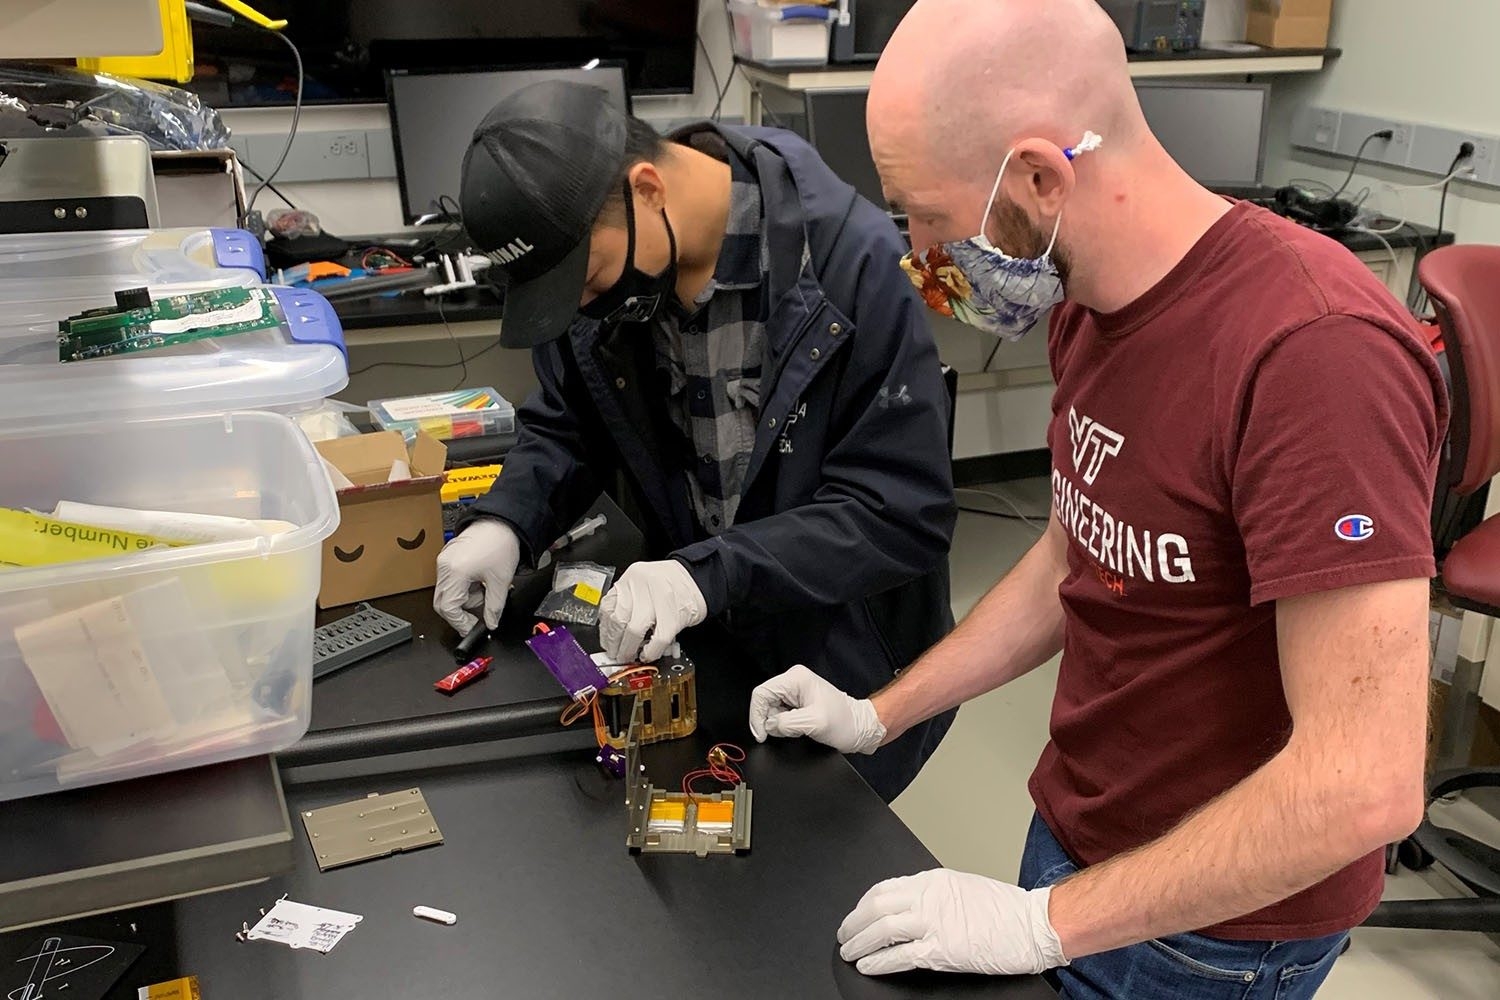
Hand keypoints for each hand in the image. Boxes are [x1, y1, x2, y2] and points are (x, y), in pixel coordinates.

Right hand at [433, 519, 521, 633]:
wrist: (502, 521)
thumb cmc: (501, 543)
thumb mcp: (500, 581)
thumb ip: (494, 607)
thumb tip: (490, 622)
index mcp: (455, 572)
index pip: (448, 608)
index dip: (460, 622)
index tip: (472, 628)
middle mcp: (444, 566)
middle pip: (443, 602)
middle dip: (461, 611)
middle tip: (478, 615)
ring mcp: (444, 561)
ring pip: (448, 592)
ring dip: (466, 598)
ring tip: (485, 589)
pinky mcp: (448, 557)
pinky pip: (451, 580)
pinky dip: (464, 587)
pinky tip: (479, 581)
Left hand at [598, 559, 706, 661]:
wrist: (700, 579)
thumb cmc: (672, 584)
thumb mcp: (643, 583)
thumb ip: (628, 601)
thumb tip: (613, 632)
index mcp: (632, 577)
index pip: (609, 606)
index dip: (605, 630)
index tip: (606, 642)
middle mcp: (642, 585)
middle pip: (619, 620)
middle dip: (615, 643)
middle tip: (616, 653)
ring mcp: (659, 599)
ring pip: (634, 631)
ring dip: (629, 649)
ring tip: (629, 656)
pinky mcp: (674, 615)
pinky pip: (657, 639)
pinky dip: (651, 651)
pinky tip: (648, 653)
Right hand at [747, 665, 885, 754]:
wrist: (860, 728)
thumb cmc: (845, 723)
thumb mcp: (814, 723)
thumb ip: (786, 724)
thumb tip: (769, 726)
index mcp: (796, 678)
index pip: (761, 693)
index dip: (756, 716)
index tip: (761, 734)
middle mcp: (794, 681)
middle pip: (765, 701)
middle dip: (770, 720)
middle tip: (788, 731)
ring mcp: (795, 691)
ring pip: (771, 710)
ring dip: (779, 724)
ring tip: (800, 728)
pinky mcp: (797, 703)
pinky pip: (780, 715)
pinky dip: (785, 725)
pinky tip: (799, 728)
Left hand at [838, 870, 1067, 976]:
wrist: (1033, 924)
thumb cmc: (1005, 909)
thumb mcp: (961, 888)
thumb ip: (933, 894)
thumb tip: (909, 906)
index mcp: (933, 881)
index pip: (884, 888)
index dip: (863, 904)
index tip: (856, 914)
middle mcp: (928, 897)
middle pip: (876, 907)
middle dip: (853, 923)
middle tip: (844, 935)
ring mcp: (933, 923)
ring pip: (881, 929)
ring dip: (859, 943)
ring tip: (849, 952)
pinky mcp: (941, 950)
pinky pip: (899, 956)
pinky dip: (878, 962)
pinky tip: (868, 966)